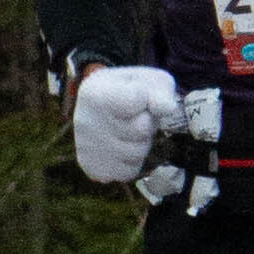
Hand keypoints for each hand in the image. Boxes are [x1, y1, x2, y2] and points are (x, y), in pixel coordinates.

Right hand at [70, 61, 186, 182]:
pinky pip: (127, 172)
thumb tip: (167, 108)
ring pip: (135, 154)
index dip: (146, 99)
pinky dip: (131, 163)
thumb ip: (160, 90)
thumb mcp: (147, 80)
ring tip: (131, 131)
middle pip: (140, 129)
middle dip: (147, 123)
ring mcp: (86, 147)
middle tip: (136, 116)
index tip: (138, 96)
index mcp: (96, 91)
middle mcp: (85, 120)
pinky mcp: (91, 168)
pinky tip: (124, 147)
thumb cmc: (129, 90)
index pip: (135, 99)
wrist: (101, 107)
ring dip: (141, 143)